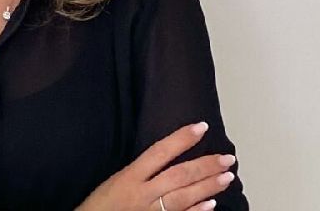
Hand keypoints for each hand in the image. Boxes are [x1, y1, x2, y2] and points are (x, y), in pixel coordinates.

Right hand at [76, 122, 235, 210]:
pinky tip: (213, 204)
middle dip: (205, 166)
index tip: (201, 127)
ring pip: (184, 197)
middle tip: (227, 158)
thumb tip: (166, 158)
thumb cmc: (101, 203)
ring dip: (208, 186)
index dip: (181, 138)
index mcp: (130, 175)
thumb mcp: (116, 179)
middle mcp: (142, 193)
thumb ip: (139, 171)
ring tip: (227, 177)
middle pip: (179, 175)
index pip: (160, 152)